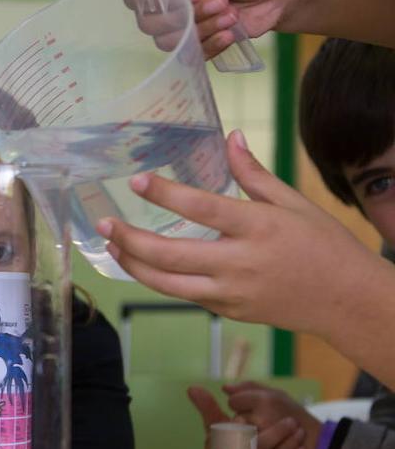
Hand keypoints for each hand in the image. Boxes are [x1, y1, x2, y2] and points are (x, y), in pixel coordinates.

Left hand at [98, 130, 389, 336]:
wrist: (346, 301)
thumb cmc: (323, 246)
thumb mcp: (294, 203)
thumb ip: (254, 174)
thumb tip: (231, 136)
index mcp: (259, 228)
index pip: (202, 208)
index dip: (165, 194)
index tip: (136, 181)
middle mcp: (241, 263)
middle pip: (170, 254)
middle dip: (129, 239)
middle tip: (103, 223)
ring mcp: (231, 292)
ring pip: (167, 284)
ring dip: (133, 265)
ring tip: (112, 246)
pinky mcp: (227, 311)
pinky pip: (184, 295)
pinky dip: (160, 280)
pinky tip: (142, 264)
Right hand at [124, 0, 300, 57]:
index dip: (161, 1)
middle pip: (151, 24)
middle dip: (190, 15)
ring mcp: (182, 21)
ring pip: (171, 42)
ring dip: (204, 28)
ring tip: (230, 12)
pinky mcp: (199, 40)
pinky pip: (190, 56)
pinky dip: (212, 44)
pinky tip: (230, 29)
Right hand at [187, 384, 309, 448]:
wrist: (310, 448)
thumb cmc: (278, 422)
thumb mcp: (262, 401)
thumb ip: (239, 394)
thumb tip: (194, 389)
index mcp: (218, 443)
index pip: (216, 437)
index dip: (229, 430)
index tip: (240, 418)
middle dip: (269, 437)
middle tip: (291, 422)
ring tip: (299, 434)